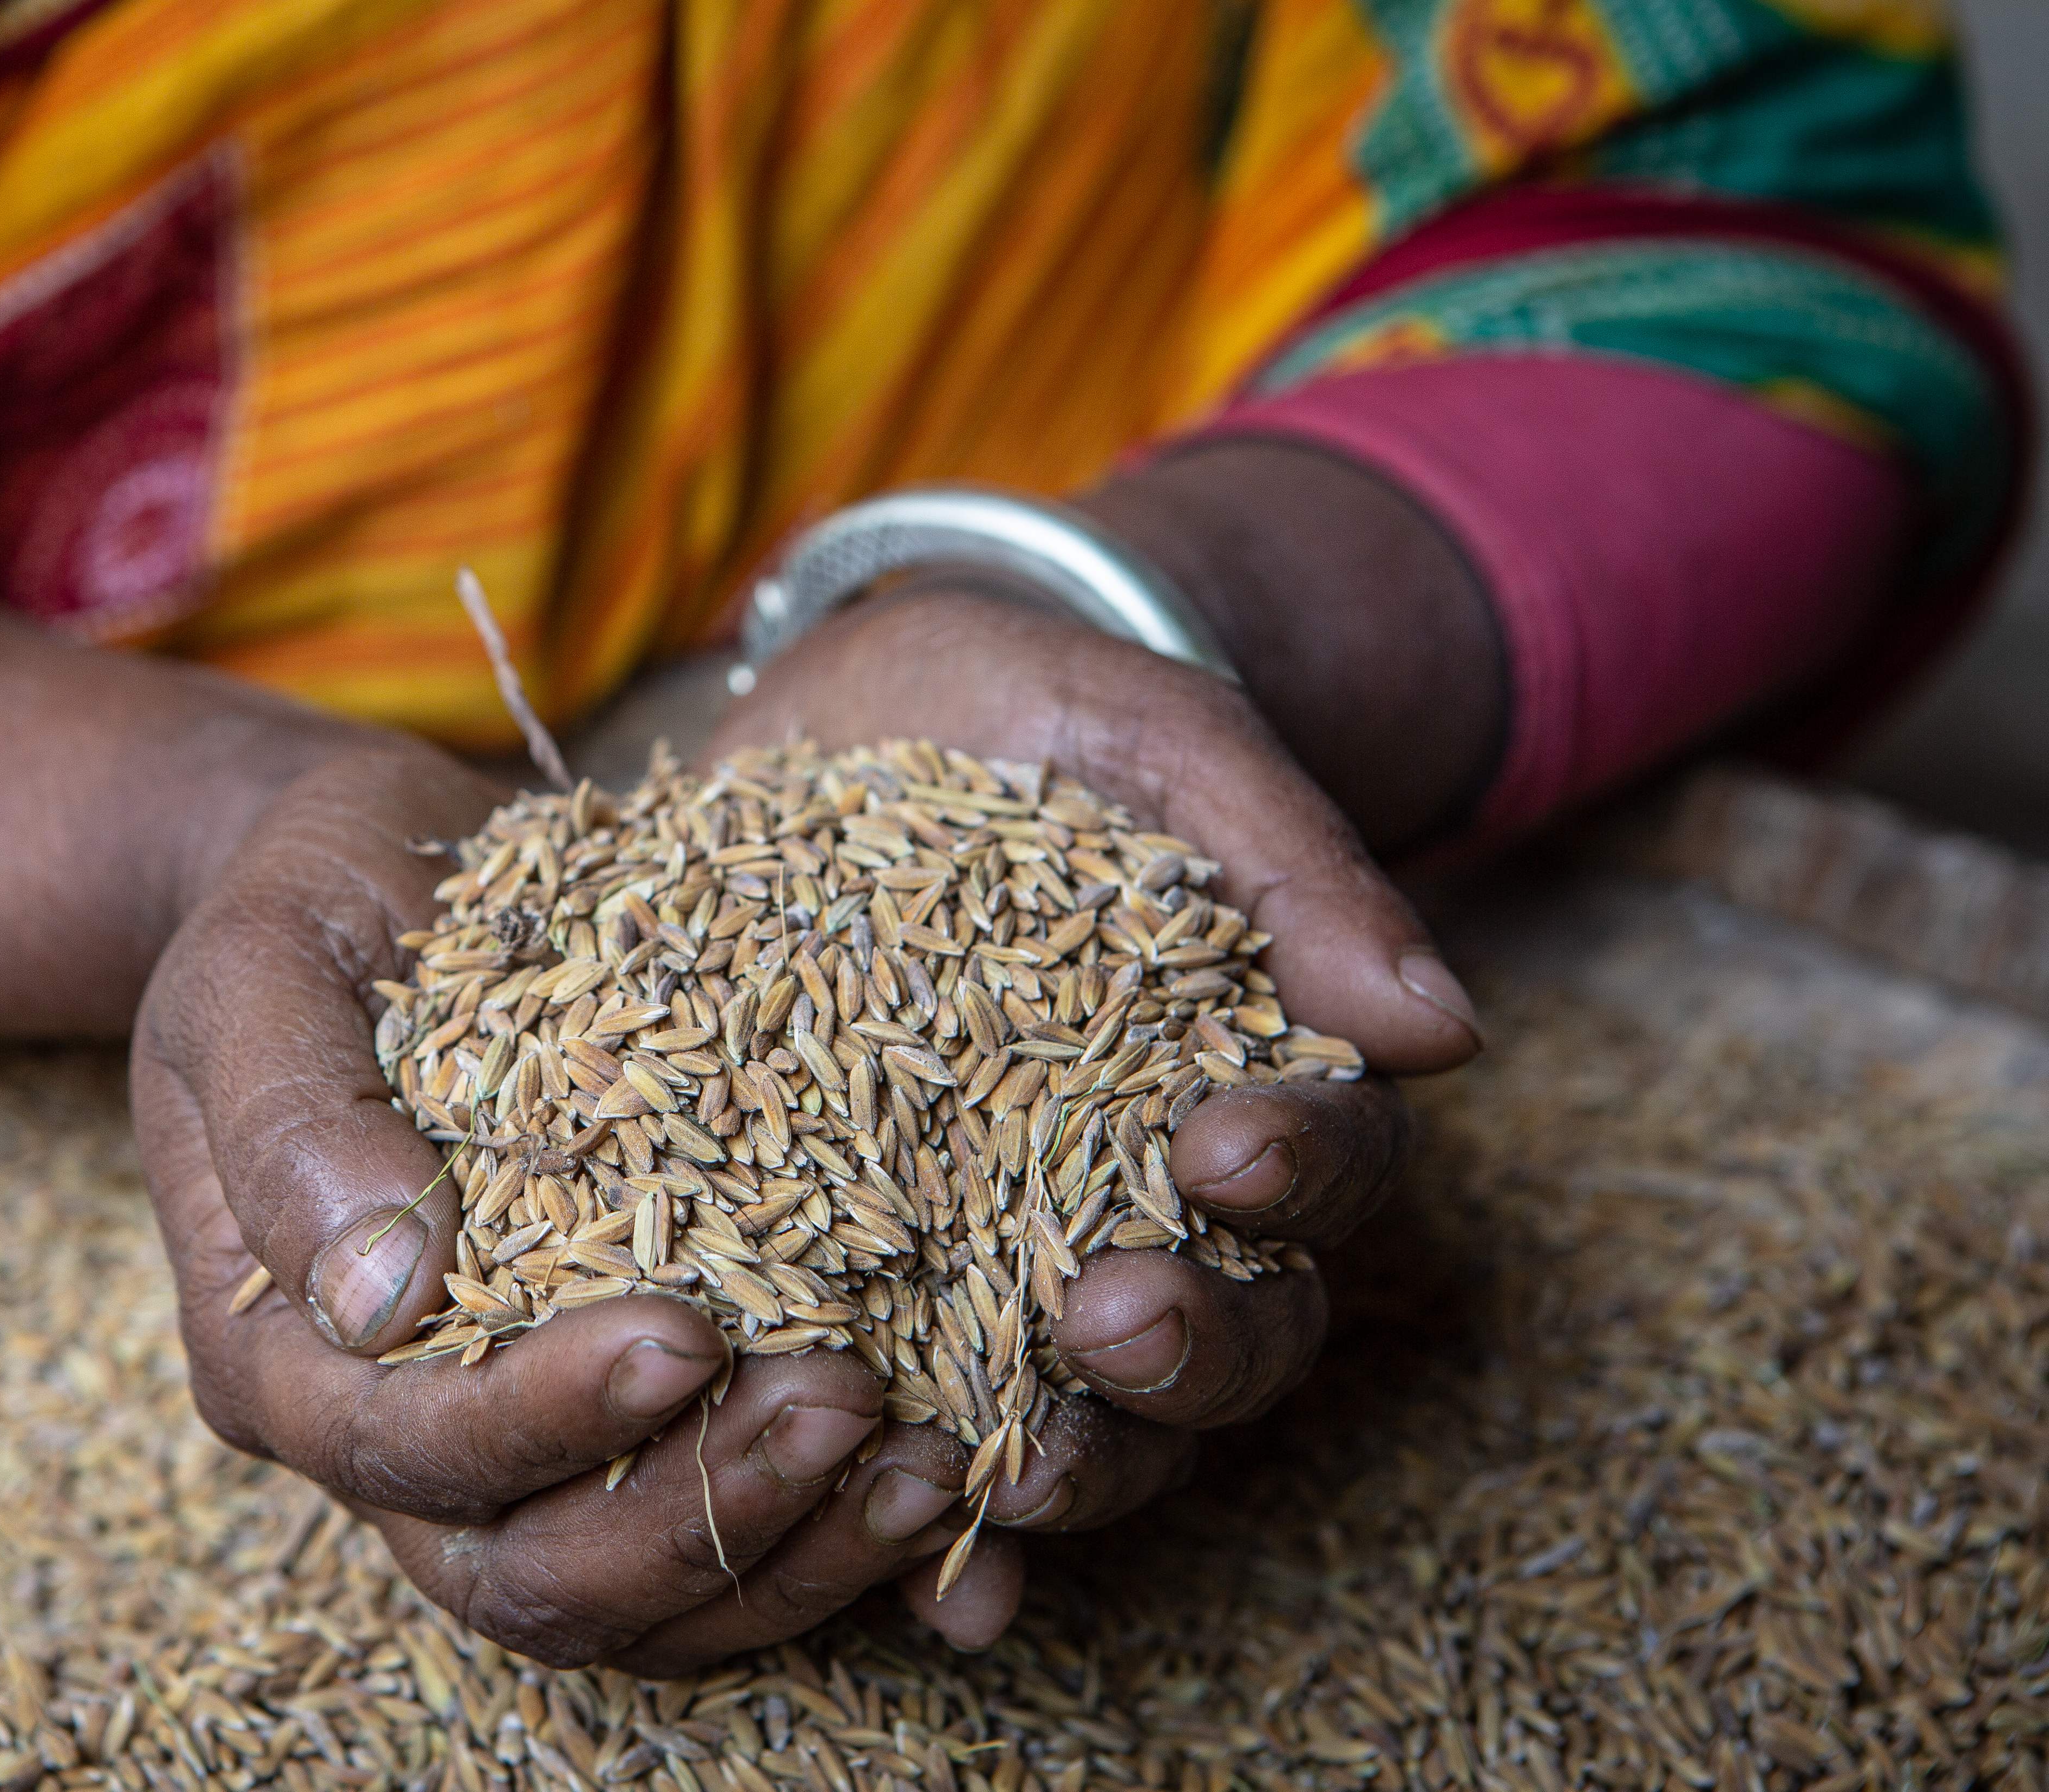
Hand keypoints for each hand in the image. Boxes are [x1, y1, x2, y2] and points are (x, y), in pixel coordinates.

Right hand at [131, 741, 1031, 1670]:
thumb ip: (289, 1117)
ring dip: (785, 1547)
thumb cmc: (314, 900)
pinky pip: (712, 1550)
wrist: (384, 875)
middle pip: (526, 1574)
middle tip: (845, 1398)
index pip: (406, 1451)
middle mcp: (379, 1439)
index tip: (686, 1333)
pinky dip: (825, 1538)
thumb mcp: (260, 961)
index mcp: (272, 1351)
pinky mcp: (614, 1424)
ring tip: (925, 1455)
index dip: (544, 1419)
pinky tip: (943, 1464)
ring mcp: (500, 1450)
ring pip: (633, 1597)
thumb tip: (380, 1301)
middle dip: (692, 1509)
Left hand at [702, 565, 1487, 1622]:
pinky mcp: (884, 1289)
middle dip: (1187, 1350)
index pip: (1328, 1167)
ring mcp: (1019, 1261)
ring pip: (1104, 1421)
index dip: (1300, 1172)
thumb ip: (1290, 859)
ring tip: (1002, 1483)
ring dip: (1073, 1467)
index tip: (1227, 1145)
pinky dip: (944, 1530)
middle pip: (1241, 1336)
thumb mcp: (1148, 727)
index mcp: (1249, 1079)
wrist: (862, 717)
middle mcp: (1155, 1204)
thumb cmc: (1029, 708)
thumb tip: (1439, 1034)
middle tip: (1102, 1315)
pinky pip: (940, 1438)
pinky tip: (930, 1593)